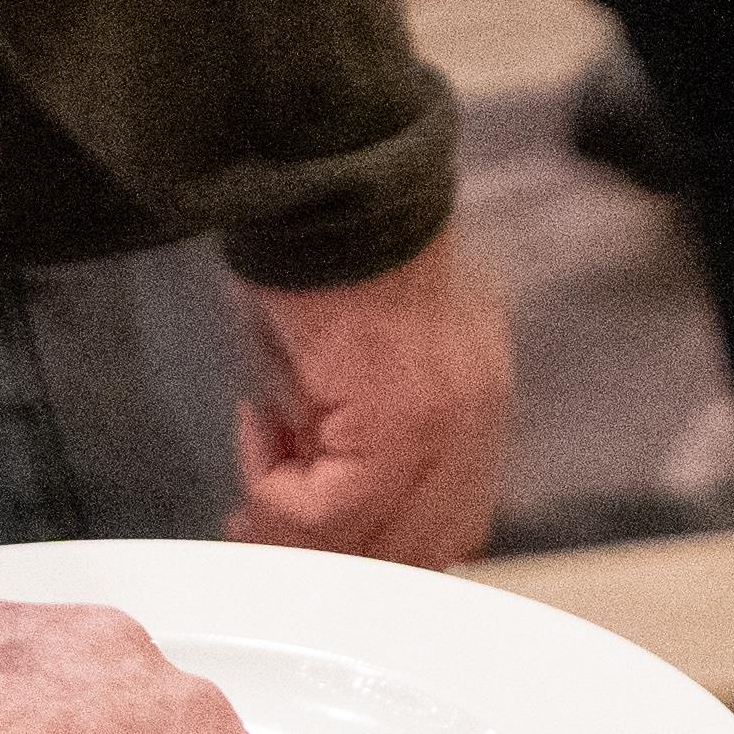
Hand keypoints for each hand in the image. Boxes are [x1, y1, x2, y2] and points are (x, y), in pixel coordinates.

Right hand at [232, 239, 515, 568]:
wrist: (328, 180)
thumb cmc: (329, 241)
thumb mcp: (355, 354)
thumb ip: (359, 428)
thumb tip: (315, 486)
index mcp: (478, 402)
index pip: (452, 525)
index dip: (378, 550)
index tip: (313, 538)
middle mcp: (477, 423)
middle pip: (417, 550)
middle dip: (332, 553)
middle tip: (261, 529)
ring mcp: (446, 430)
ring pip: (373, 543)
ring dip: (299, 526)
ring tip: (255, 484)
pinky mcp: (398, 428)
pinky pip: (330, 511)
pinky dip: (279, 489)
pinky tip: (261, 430)